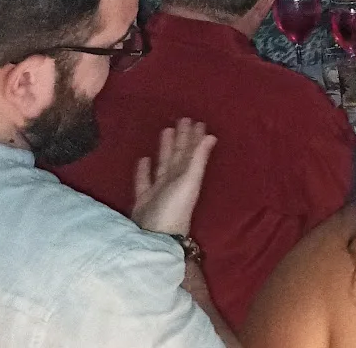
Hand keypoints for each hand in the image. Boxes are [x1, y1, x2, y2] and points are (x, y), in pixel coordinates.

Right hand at [130, 118, 216, 235]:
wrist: (156, 236)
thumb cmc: (175, 207)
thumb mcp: (189, 181)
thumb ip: (198, 159)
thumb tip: (211, 136)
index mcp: (187, 176)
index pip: (192, 152)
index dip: (194, 137)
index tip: (197, 121)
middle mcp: (175, 181)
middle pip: (179, 155)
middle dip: (182, 138)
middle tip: (183, 119)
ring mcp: (159, 190)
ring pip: (163, 164)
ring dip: (165, 148)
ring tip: (166, 130)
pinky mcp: (144, 199)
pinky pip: (144, 180)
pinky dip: (144, 170)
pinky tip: (143, 158)